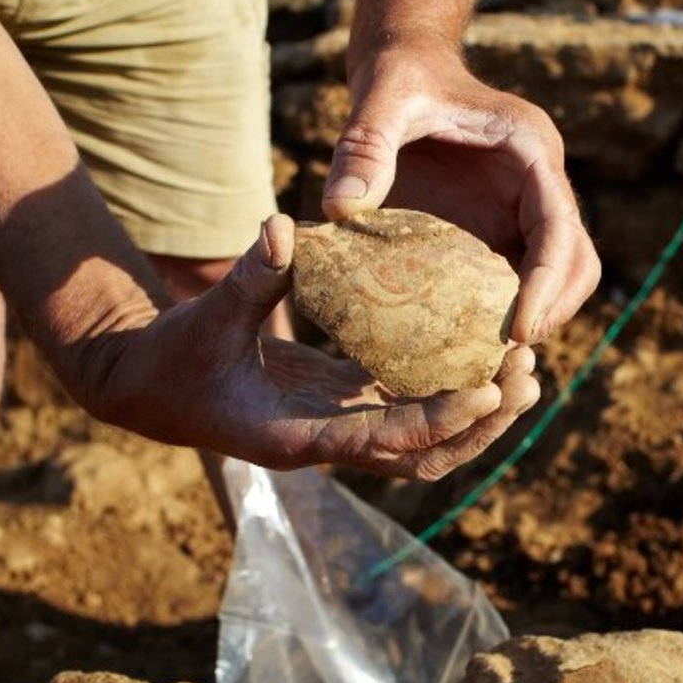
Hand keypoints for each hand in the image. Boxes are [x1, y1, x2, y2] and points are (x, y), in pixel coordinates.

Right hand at [85, 215, 539, 479]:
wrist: (155, 388)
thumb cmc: (176, 360)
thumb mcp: (208, 320)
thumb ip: (249, 280)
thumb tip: (283, 228)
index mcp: (299, 435)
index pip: (384, 442)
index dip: (439, 421)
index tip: (489, 391)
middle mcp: (331, 442)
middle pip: (425, 454)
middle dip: (480, 425)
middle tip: (527, 373)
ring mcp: (342, 428)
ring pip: (427, 440)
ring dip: (478, 416)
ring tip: (527, 371)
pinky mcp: (346, 406)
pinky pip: (411, 409)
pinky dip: (451, 392)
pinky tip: (483, 352)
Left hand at [323, 41, 600, 342]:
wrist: (406, 69)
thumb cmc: (400, 77)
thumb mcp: (380, 98)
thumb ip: (363, 147)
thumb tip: (340, 210)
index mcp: (529, 152)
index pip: (560, 227)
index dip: (549, 282)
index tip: (522, 329)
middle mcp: (537, 186)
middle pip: (577, 261)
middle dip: (554, 310)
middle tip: (509, 355)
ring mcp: (520, 212)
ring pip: (555, 278)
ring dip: (533, 318)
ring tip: (489, 360)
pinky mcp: (496, 231)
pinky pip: (512, 280)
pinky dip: (497, 313)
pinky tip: (461, 343)